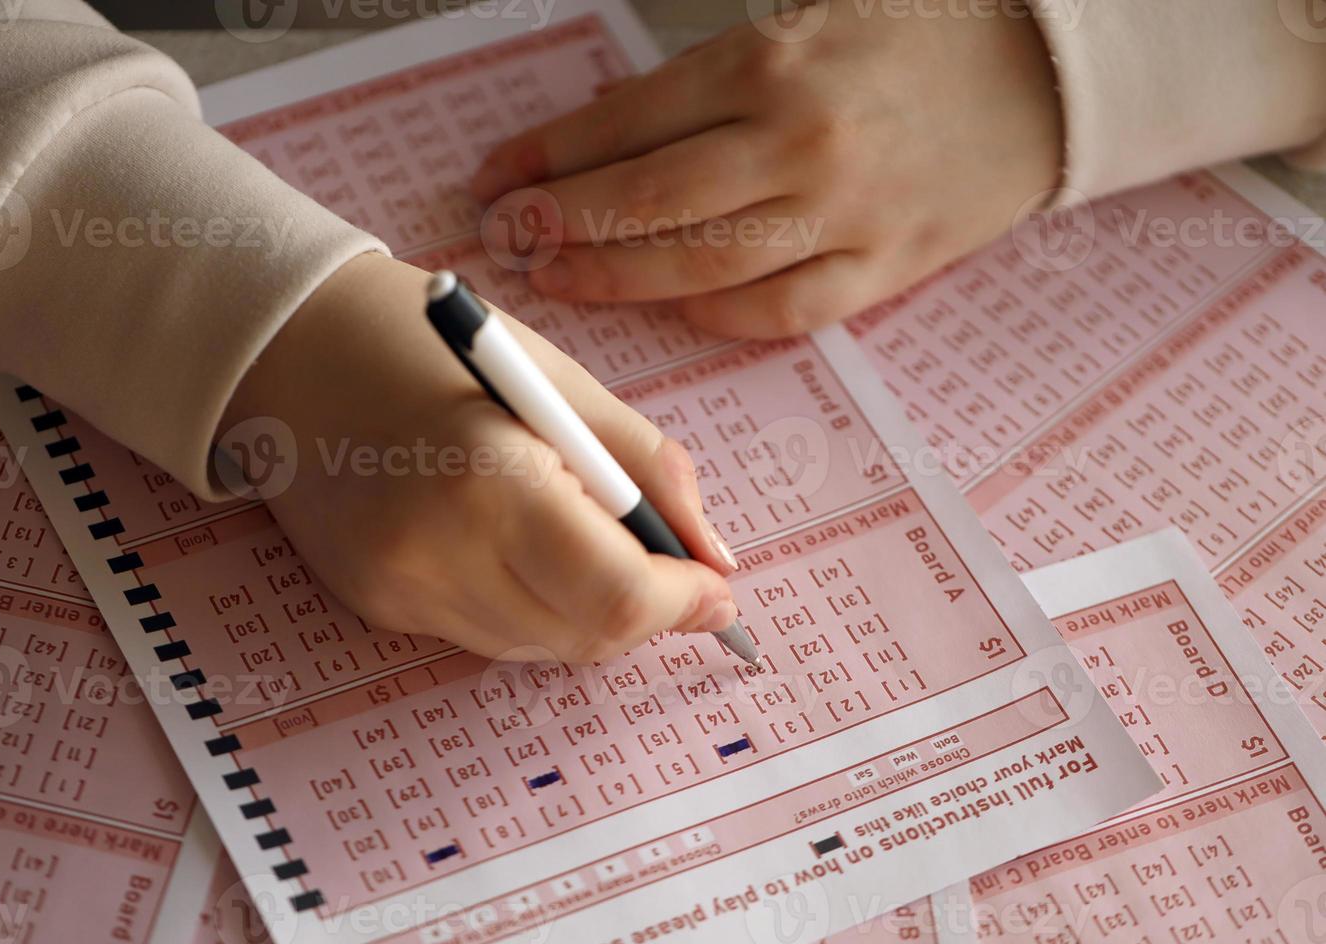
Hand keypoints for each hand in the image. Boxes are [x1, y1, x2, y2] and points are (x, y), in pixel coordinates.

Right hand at [218, 253, 739, 662]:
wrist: (289, 347)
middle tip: (668, 566)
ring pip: (537, 647)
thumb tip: (715, 556)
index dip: (684, 603)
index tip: (717, 588)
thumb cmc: (432, 344)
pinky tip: (514, 542)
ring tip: (581, 534)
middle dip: (645, 612)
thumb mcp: (559, 381)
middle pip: (583, 638)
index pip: (616, 595)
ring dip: (586, 610)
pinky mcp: (374, 606)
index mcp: (491, 480)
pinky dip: (527, 603)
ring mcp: (397, 590)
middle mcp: (436, 553)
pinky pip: (484, 633)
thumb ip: (650, 471)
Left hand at [471, 0, 1061, 336]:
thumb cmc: (919, 30)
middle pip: (649, 200)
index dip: (549, 156)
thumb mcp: (806, 11)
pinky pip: (783, 310)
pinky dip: (718, 314)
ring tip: (560, 277)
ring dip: (617, 277)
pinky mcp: (886, 268)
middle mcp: (800, 143)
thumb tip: (608, 126)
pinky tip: (670, 306)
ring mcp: (845, 214)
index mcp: (772, 63)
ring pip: (703, 264)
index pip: (629, 121)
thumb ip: (708, 70)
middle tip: (507, 237)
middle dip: (560, 223)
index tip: (495, 177)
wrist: (1047, 71)